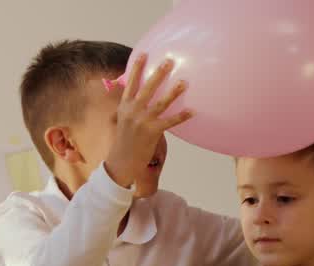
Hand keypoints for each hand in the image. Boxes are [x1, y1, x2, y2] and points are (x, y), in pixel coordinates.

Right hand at [103, 55, 191, 189]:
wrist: (121, 163)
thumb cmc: (124, 142)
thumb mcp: (122, 122)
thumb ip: (130, 108)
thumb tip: (137, 97)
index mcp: (125, 107)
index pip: (131, 84)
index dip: (137, 69)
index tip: (143, 54)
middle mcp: (132, 112)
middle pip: (147, 89)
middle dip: (158, 74)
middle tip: (169, 61)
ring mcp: (142, 122)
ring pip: (160, 103)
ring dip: (173, 92)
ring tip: (184, 82)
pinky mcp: (152, 132)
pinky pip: (170, 122)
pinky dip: (182, 116)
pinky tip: (193, 111)